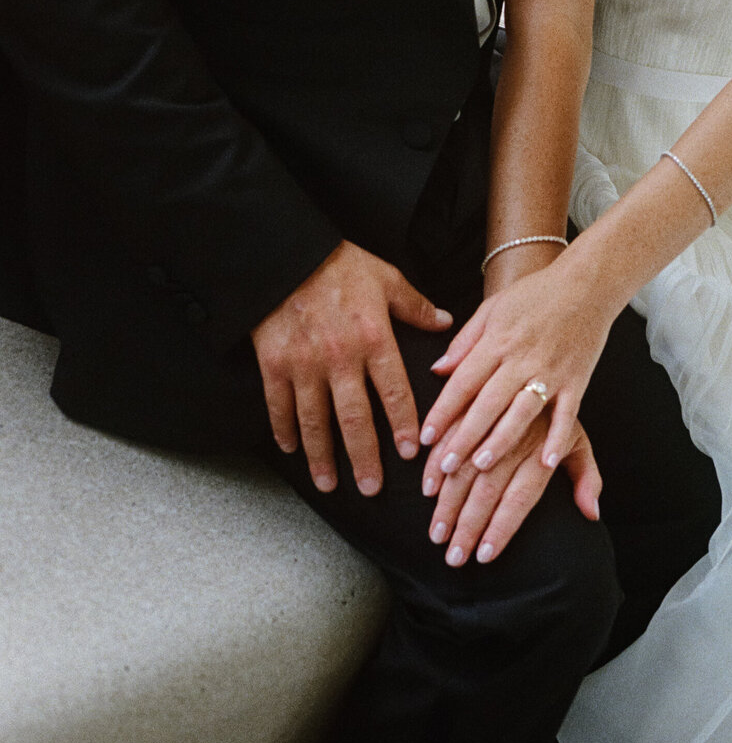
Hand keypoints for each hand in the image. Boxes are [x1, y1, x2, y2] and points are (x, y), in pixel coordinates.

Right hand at [251, 239, 451, 496]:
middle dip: (363, 458)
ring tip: (330, 484)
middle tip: (371, 490)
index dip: (403, 425)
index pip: (394, 392)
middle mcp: (340, 357)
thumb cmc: (341, 264)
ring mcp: (304, 364)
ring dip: (323, 457)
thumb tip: (447, 322)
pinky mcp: (274, 364)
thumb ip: (416, 306)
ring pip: (315, 422)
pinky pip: (279, 406)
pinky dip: (284, 430)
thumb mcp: (387, 278)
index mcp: (374, 337)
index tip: (410, 454)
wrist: (287, 253)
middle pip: (354, 419)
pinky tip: (291, 450)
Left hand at [418, 249, 616, 478]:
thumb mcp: (493, 307)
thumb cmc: (538, 292)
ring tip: (481, 466)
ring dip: (501, 440)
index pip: (463, 381)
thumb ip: (465, 340)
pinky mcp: (577, 379)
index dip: (442, 411)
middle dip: (464, 436)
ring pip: (521, 412)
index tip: (425, 438)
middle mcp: (522, 357)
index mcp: (497, 339)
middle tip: (444, 466)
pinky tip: (546, 463)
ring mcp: (551, 370)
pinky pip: (566, 413)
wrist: (588, 282)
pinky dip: (556, 438)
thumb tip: (437, 369)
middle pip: (487, 403)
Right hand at [424, 411, 601, 565]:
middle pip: (489, 489)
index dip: (502, 527)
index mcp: (542, 449)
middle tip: (451, 556)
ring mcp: (492, 418)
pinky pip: (451, 436)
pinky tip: (429, 488)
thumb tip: (591, 514)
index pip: (521, 497)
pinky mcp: (473, 401)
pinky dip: (437, 463)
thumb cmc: (561, 409)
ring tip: (436, 534)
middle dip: (468, 525)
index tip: (484, 556)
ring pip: (465, 466)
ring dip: (448, 502)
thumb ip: (587, 477)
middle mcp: (517, 436)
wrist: (550, 347)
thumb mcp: (579, 440)